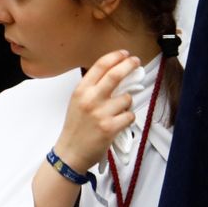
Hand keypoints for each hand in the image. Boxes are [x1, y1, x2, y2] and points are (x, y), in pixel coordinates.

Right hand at [51, 50, 140, 172]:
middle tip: (136, 62)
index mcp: (81, 90)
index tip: (125, 54)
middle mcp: (90, 99)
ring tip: (117, 112)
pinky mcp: (110, 128)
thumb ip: (93, 87)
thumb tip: (118, 72)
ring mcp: (100, 114)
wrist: (71, 152)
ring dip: (127, 104)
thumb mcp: (78, 101)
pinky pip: (130, 115)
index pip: (100, 66)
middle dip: (129, 65)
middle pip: (115, 75)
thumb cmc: (76, 126)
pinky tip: (119, 123)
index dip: (115, 57)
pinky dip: (128, 118)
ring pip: (126, 98)